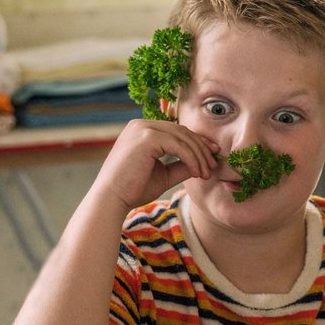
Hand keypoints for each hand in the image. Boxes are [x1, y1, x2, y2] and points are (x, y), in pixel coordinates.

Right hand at [96, 119, 219, 209]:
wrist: (111, 199)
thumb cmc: (133, 189)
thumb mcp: (163, 174)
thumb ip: (181, 165)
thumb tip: (203, 162)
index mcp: (142, 129)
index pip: (176, 131)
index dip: (197, 142)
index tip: (212, 156)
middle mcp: (141, 124)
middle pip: (182, 131)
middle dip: (201, 149)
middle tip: (213, 166)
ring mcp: (142, 129)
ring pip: (182, 138)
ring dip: (198, 156)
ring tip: (206, 174)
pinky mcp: (146, 138)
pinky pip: (178, 146)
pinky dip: (191, 159)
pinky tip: (196, 173)